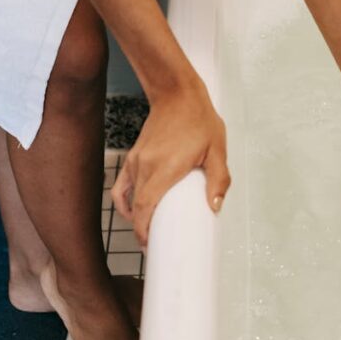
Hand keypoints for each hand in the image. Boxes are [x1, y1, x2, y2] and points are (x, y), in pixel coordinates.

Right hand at [111, 82, 230, 246]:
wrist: (178, 94)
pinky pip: (121, 183)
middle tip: (155, 245)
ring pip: (129, 197)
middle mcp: (145, 166)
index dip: (143, 230)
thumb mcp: (218, 150)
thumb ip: (219, 179)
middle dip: (142, 229)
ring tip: (149, 230)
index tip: (150, 245)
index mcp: (165, 168)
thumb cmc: (199, 121)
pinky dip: (123, 200)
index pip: (145, 207)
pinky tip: (132, 210)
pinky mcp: (133, 156)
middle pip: (136, 207)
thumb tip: (215, 207)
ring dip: (136, 215)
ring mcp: (136, 161)